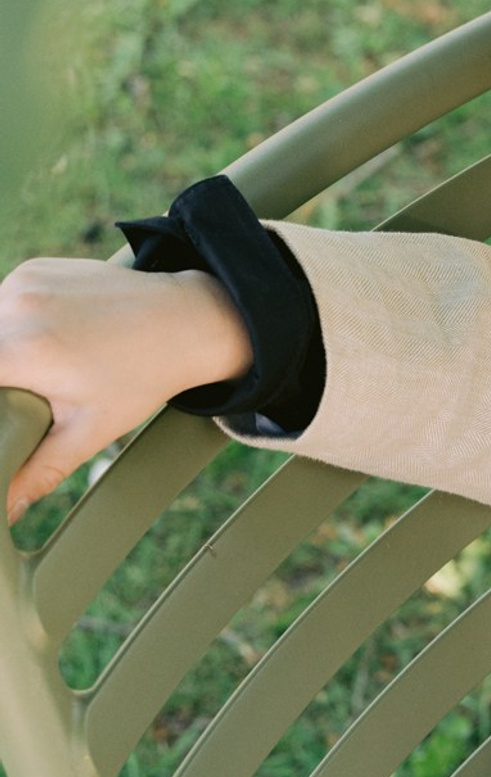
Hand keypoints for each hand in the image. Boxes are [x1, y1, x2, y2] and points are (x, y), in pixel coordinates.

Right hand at [0, 255, 251, 525]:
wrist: (187, 319)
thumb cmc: (141, 378)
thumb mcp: (88, 431)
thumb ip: (38, 470)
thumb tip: (6, 509)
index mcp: (22, 349)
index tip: (4, 409)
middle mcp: (16, 306)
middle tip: (29, 394)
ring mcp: (24, 281)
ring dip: (4, 348)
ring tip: (48, 369)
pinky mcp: (35, 267)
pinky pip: (6, 299)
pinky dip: (15, 322)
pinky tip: (50, 340)